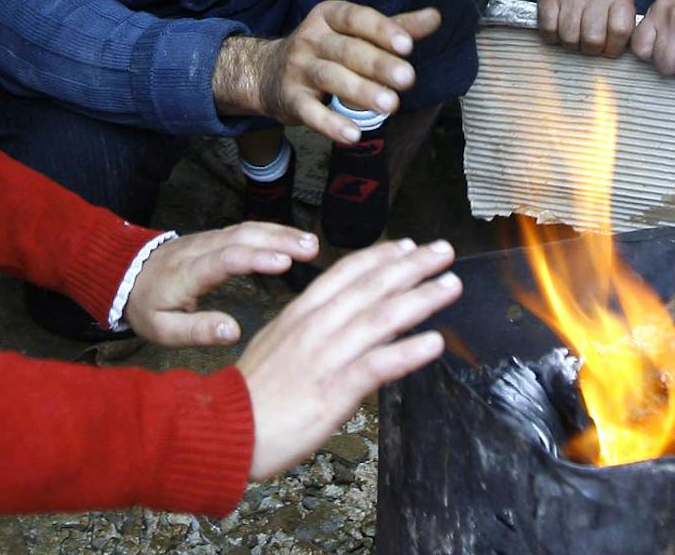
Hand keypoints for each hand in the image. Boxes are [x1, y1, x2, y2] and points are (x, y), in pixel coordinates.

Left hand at [123, 223, 319, 345]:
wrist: (126, 275)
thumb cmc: (148, 307)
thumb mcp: (162, 330)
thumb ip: (197, 331)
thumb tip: (233, 331)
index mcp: (187, 273)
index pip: (224, 260)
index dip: (254, 259)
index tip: (284, 263)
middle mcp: (200, 249)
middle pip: (242, 237)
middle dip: (279, 240)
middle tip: (312, 249)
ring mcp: (208, 239)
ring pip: (247, 229)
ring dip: (280, 233)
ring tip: (311, 244)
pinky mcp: (215, 238)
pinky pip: (246, 230)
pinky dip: (272, 232)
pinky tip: (294, 239)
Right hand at [215, 2, 442, 144]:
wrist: (265, 73)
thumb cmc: (324, 50)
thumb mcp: (354, 33)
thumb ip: (396, 27)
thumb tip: (435, 17)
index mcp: (329, 17)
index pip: (355, 18)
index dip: (380, 30)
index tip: (407, 44)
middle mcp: (311, 39)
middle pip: (346, 50)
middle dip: (378, 64)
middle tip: (407, 79)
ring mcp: (298, 70)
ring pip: (330, 78)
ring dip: (360, 91)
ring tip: (390, 106)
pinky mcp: (291, 100)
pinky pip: (310, 112)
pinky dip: (330, 124)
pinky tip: (353, 134)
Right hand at [238, 238, 460, 480]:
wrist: (224, 429)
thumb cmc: (251, 394)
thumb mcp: (276, 344)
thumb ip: (309, 329)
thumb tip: (340, 320)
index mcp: (300, 313)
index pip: (345, 273)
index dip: (379, 256)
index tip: (406, 245)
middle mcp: (316, 327)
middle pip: (370, 287)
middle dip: (411, 267)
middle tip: (442, 251)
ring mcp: (326, 356)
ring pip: (380, 318)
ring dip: (420, 299)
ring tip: (450, 285)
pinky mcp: (334, 390)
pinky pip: (377, 366)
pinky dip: (408, 351)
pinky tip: (434, 342)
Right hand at [535, 0, 636, 55]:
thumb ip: (625, 23)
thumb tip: (619, 50)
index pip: (620, 31)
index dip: (613, 48)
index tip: (608, 49)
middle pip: (593, 39)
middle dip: (591, 49)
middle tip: (590, 44)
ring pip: (570, 38)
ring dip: (572, 45)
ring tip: (575, 37)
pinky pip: (548, 29)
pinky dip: (553, 37)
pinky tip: (559, 31)